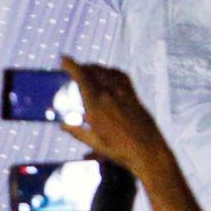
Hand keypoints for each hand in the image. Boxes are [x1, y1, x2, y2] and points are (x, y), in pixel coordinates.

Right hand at [58, 57, 172, 181]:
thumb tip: (62, 124)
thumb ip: (77, 132)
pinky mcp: (133, 95)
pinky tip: (107, 74)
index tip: (63, 59)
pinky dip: (110, 71)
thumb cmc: (120, 151)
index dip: (71, 66)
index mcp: (96, 106)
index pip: (82, 78)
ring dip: (94, 68)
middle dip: (80, 67)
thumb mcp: (95, 144)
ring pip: (106, 71)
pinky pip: (121, 76)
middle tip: (72, 68)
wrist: (148, 151)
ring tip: (87, 70)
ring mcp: (123, 93)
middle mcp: (109, 94)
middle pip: (92, 71)